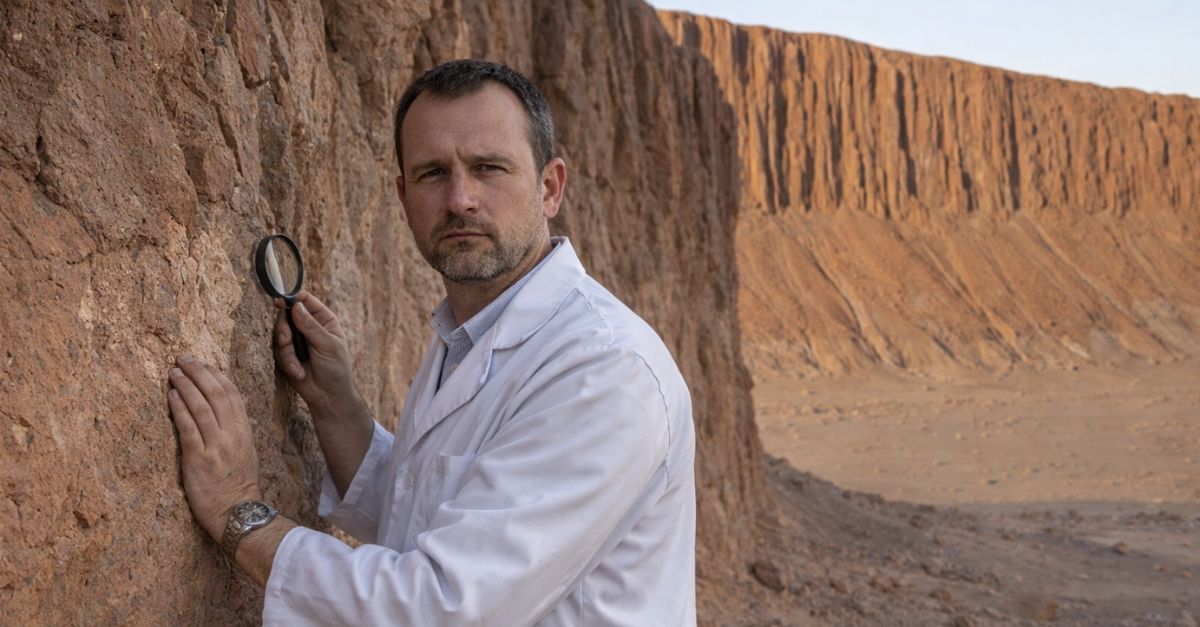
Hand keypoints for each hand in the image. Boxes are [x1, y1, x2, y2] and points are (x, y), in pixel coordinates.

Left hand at [167, 355, 261, 540]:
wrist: (238, 513)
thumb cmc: (239, 486)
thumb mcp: (244, 454)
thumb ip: (234, 433)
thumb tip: (222, 415)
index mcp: (244, 432)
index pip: (232, 395)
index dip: (217, 376)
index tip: (203, 364)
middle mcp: (232, 435)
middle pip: (216, 394)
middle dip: (199, 373)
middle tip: (183, 358)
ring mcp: (216, 447)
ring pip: (202, 407)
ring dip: (186, 386)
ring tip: (174, 371)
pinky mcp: (199, 460)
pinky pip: (189, 428)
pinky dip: (179, 409)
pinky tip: (171, 396)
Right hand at [273, 291, 373, 495]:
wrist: (329, 397)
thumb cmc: (336, 369)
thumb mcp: (328, 345)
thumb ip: (311, 326)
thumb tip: (296, 306)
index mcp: (324, 321)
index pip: (306, 301)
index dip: (294, 299)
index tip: (281, 302)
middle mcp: (309, 328)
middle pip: (286, 316)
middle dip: (284, 330)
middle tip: (286, 340)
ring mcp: (296, 341)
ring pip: (279, 334)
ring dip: (286, 352)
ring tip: (297, 366)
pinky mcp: (287, 355)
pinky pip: (278, 352)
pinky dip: (287, 364)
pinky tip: (299, 373)